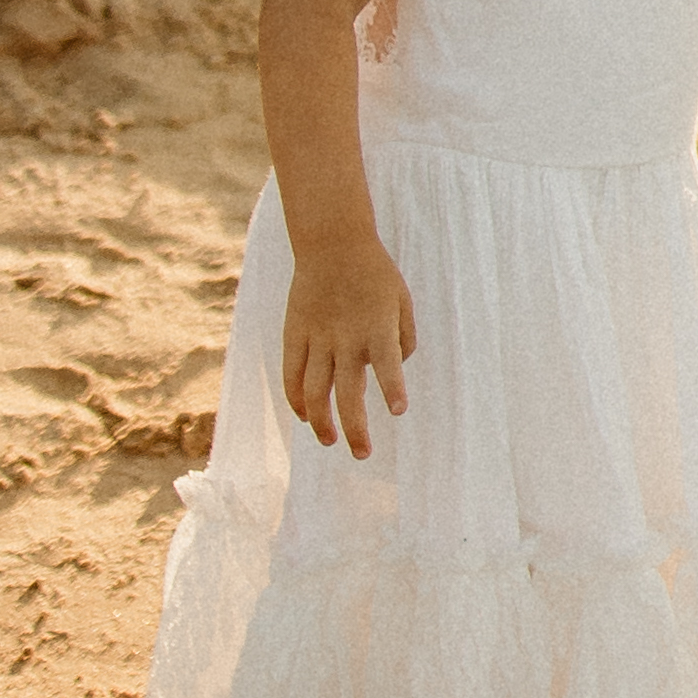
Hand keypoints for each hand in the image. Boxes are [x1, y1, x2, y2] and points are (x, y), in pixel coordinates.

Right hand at [280, 216, 415, 457]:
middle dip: (355, 429)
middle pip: (347, 393)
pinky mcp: (295, 335)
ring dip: (322, 423)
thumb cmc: (375, 275)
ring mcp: (317, 338)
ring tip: (330, 441)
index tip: (398, 411)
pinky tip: (305, 416)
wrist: (333, 243)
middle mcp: (347, 337)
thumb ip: (404, 338)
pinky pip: (292, 375)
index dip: (393, 388)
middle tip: (363, 454)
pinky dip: (297, 399)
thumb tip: (398, 368)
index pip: (388, 364)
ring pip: (315, 393)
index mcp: (377, 327)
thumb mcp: (402, 300)